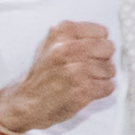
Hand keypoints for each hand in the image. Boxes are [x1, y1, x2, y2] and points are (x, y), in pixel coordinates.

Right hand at [0, 19, 118, 134]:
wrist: (25, 102)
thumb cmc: (39, 75)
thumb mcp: (49, 44)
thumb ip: (73, 36)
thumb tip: (101, 37)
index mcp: (62, 32)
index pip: (101, 32)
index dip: (98, 44)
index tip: (91, 52)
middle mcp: (69, 48)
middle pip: (108, 48)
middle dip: (102, 59)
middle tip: (90, 67)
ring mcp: (77, 69)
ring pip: (110, 69)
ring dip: (101, 77)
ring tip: (84, 80)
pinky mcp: (83, 89)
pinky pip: (108, 86)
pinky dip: (102, 90)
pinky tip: (87, 90)